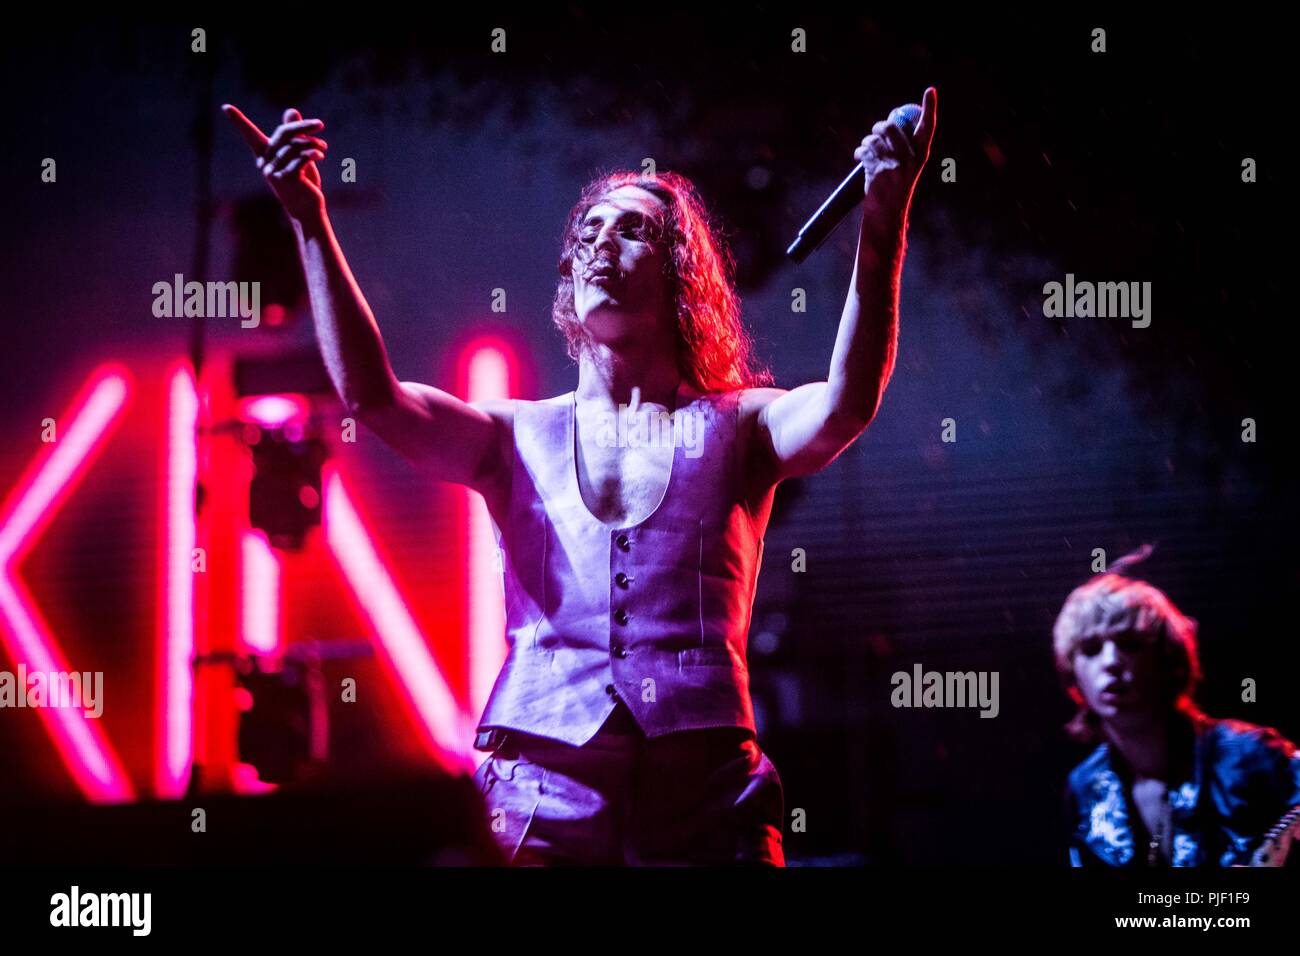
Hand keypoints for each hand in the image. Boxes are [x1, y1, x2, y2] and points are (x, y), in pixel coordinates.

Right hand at [222, 104, 328, 222]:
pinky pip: (301, 158)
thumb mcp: (297, 156)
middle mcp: (265, 163)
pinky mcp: (288, 179)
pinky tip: (320, 155)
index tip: (225, 106)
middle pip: (283, 133)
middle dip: (302, 126)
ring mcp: (275, 172)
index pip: (250, 134)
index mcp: (264, 155)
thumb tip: (291, 110)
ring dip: (313, 143)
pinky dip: (313, 154)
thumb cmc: (301, 181)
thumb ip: (293, 135)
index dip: (238, 121)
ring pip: (296, 146)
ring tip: (323, 147)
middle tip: (320, 124)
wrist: (307, 209)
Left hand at [854, 87, 936, 226]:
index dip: (930, 107)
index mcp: (921, 156)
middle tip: (875, 133)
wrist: (887, 216)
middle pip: (891, 127)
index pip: (928, 127)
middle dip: (878, 127)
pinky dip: (859, 152)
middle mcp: (910, 159)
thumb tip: (887, 126)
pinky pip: (864, 150)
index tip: (931, 90)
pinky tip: (859, 157)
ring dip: (866, 143)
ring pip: (874, 139)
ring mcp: (894, 165)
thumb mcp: (907, 169)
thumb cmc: (895, 191)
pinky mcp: (878, 171)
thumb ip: (902, 149)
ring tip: (866, 152)